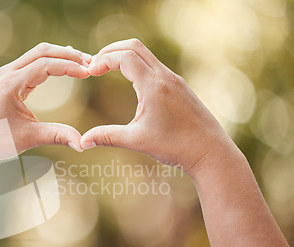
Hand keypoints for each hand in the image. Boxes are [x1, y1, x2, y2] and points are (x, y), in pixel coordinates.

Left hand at [0, 43, 90, 152]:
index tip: (89, 72)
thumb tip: (82, 144)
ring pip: (36, 54)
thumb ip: (57, 136)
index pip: (46, 64)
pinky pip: (30, 62)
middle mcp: (7, 73)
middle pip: (43, 51)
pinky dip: (49, 62)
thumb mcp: (28, 138)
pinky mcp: (5, 79)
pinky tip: (62, 67)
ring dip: (59, 55)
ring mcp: (5, 74)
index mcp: (11, 84)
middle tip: (90, 62)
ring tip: (82, 63)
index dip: (70, 66)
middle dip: (68, 54)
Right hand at [80, 39, 237, 176]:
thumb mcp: (137, 141)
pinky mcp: (179, 87)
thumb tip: (82, 142)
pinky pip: (154, 66)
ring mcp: (174, 80)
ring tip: (107, 70)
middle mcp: (165, 77)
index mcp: (154, 85)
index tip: (90, 73)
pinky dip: (137, 66)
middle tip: (94, 65)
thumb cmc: (176, 146)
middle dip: (110, 51)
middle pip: (134, 46)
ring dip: (124, 57)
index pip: (124, 57)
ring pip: (145, 55)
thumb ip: (107, 137)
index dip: (103, 60)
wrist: (211, 152)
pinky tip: (129, 82)